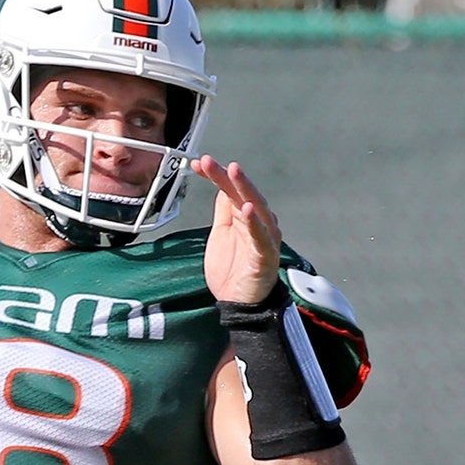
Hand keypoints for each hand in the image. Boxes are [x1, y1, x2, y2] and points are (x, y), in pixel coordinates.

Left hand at [190, 155, 281, 302]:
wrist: (240, 302)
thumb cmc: (233, 269)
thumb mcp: (221, 233)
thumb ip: (224, 211)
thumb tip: (221, 187)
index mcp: (245, 217)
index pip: (230, 190)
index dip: (216, 175)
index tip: (198, 163)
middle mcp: (258, 223)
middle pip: (243, 193)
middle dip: (226, 176)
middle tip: (210, 161)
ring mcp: (264, 238)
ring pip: (256, 207)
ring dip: (244, 188)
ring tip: (233, 172)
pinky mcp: (265, 256)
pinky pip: (261, 236)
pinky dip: (256, 222)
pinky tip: (249, 208)